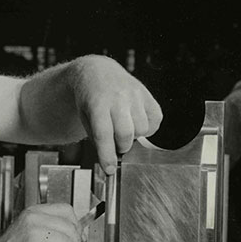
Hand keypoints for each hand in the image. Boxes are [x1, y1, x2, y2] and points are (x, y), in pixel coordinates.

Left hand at [71, 55, 162, 173]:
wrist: (97, 72)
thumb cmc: (90, 98)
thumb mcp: (84, 117)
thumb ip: (97, 137)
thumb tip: (110, 159)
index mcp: (97, 103)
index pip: (103, 134)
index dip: (107, 155)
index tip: (109, 169)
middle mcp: (118, 97)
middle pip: (126, 133)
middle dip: (122, 147)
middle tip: (116, 144)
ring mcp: (134, 94)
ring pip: (143, 128)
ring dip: (134, 136)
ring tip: (124, 128)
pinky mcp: (147, 94)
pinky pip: (156, 119)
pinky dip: (148, 127)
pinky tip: (136, 122)